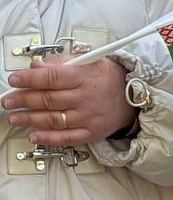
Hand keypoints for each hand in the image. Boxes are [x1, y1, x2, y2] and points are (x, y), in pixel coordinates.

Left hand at [2, 56, 133, 144]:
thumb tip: (36, 65)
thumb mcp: (90, 61)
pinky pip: (66, 138)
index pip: (51, 77)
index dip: (28, 79)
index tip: (14, 80)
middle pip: (47, 99)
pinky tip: (34, 135)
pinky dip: (47, 138)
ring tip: (15, 116)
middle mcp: (87, 97)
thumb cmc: (109, 78)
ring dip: (29, 119)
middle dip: (22, 100)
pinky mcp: (91, 132)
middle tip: (8, 100)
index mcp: (86, 76)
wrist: (134, 97)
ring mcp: (89, 116)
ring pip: (52, 119)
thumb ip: (62, 62)